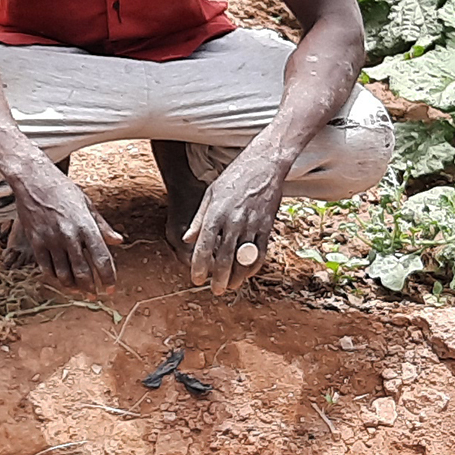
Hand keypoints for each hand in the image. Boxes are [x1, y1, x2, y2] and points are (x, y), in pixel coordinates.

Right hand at [4, 162, 122, 292]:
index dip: (108, 277)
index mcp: (85, 225)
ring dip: (73, 287)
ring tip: (79, 291)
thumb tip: (118, 241)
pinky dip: (55, 278)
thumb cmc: (63, 190)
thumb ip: (102, 226)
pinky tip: (61, 280)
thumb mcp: (87, 204)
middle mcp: (69, 235)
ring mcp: (51, 240)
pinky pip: (46, 268)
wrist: (33, 179)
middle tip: (94, 295)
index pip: (101, 258)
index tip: (111, 288)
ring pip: (63, 274)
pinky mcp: (36, 242)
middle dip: (90, 287)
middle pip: (82, 271)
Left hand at [185, 148, 285, 294]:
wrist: (264, 164)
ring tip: (230, 286)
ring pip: (243, 258)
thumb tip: (187, 239)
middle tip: (215, 290)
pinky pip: (261, 252)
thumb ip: (199, 219)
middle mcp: (233, 221)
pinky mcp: (267, 225)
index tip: (196, 279)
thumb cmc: (234, 177)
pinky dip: (254, 266)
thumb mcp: (210, 194)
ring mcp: (252, 224)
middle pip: (224, 257)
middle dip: (218, 278)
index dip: (199, 265)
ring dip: (236, 276)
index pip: (204, 246)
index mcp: (216, 213)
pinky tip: (247, 273)